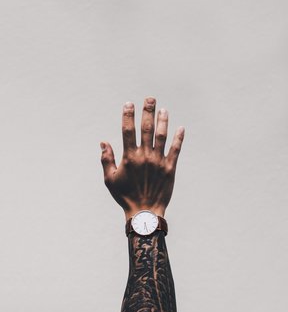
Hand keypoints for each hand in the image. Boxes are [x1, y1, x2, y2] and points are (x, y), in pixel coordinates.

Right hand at [100, 97, 184, 220]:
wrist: (145, 212)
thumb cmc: (125, 197)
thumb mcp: (110, 179)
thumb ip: (106, 159)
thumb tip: (103, 142)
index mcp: (129, 157)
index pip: (128, 130)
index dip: (128, 115)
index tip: (129, 104)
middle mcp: (145, 156)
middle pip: (146, 128)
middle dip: (148, 111)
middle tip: (151, 98)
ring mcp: (159, 161)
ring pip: (162, 136)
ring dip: (163, 121)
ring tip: (164, 109)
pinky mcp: (170, 168)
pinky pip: (175, 150)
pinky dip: (179, 139)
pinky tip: (181, 128)